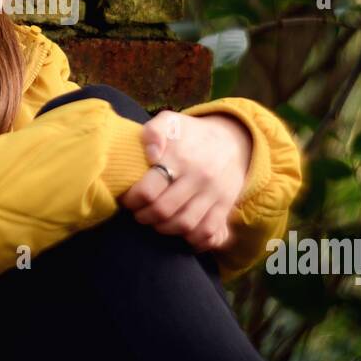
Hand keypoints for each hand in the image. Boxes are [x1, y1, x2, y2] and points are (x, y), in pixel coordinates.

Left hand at [119, 112, 252, 251]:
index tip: (128, 199)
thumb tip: (149, 154)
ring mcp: (213, 193)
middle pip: (163, 211)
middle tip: (139, 213)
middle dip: (144, 216)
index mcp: (180, 157)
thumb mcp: (169, 122)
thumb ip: (152, 132)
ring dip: (163, 229)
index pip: (149, 190)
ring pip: (184, 224)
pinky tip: (180, 232)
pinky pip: (208, 231)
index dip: (132, 200)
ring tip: (156, 221)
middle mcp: (198, 177)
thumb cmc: (190, 134)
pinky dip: (191, 238)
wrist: (232, 140)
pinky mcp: (225, 205)